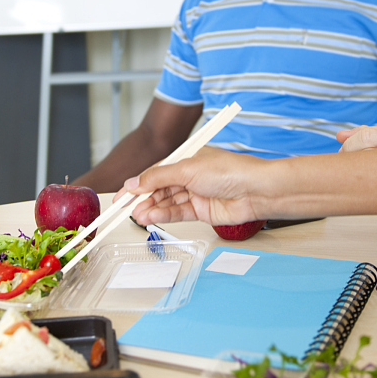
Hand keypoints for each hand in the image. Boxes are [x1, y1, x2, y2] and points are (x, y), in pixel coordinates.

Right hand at [121, 149, 268, 226]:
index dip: (136, 184)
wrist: (256, 190)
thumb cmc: (229, 171)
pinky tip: (151, 218)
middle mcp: (189, 176)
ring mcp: (196, 194)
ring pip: (167, 203)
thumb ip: (158, 177)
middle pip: (159, 189)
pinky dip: (164, 216)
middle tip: (125, 210)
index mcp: (185, 159)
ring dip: (151, 209)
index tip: (120, 197)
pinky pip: (178, 213)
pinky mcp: (202, 210)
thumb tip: (133, 182)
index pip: (154, 173)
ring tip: (138, 217)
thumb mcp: (187, 169)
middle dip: (142, 199)